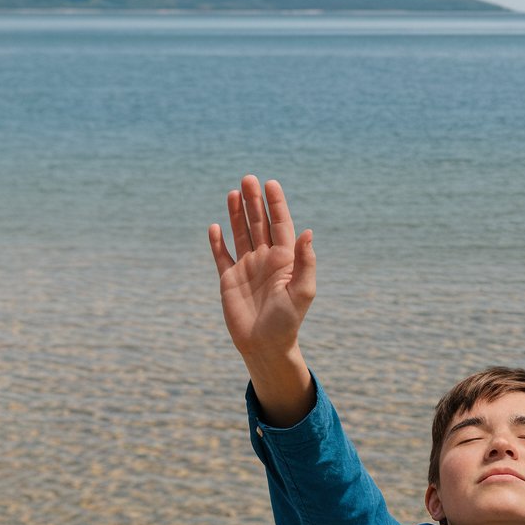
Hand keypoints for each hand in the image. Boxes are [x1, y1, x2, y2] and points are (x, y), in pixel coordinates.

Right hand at [208, 175, 315, 362]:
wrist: (265, 345)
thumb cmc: (288, 320)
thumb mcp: (302, 291)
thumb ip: (305, 261)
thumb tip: (308, 232)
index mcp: (285, 259)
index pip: (281, 224)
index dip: (276, 204)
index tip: (271, 184)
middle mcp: (266, 259)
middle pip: (259, 223)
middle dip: (254, 201)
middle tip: (248, 178)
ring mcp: (247, 268)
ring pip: (241, 234)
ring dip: (237, 214)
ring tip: (233, 192)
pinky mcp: (229, 280)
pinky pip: (222, 256)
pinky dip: (217, 241)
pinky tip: (216, 226)